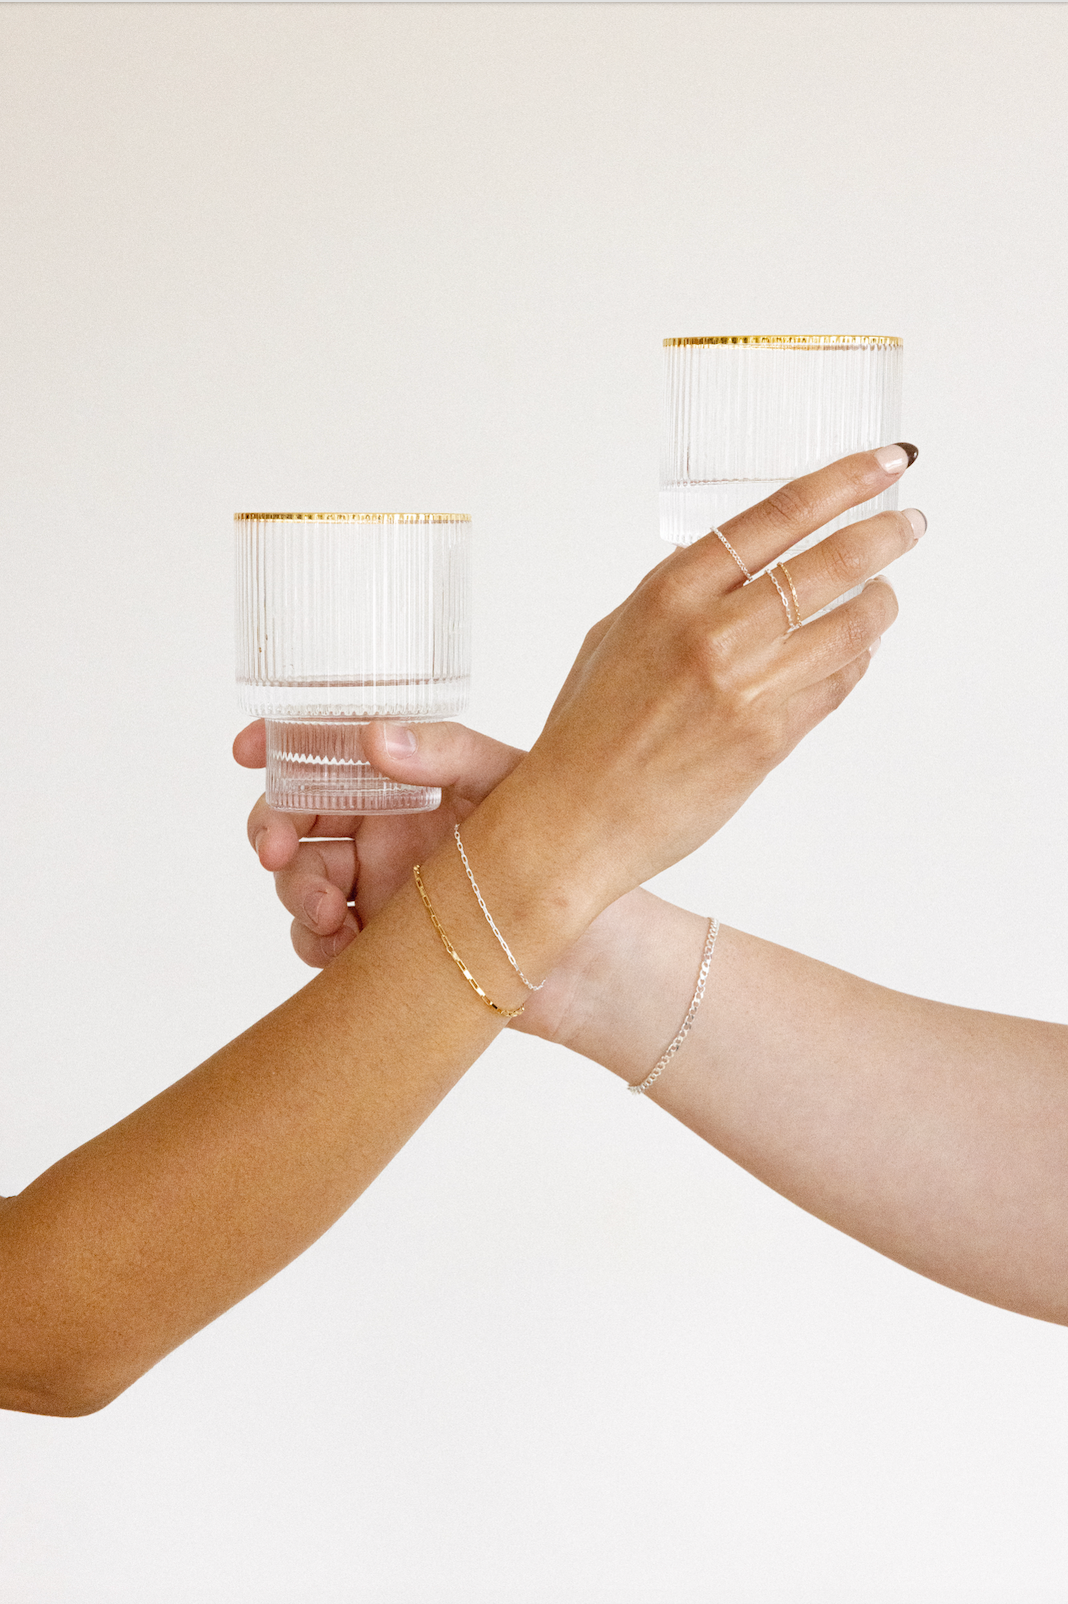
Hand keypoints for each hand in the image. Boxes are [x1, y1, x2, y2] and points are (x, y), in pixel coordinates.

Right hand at [233, 716, 651, 1043]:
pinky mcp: (376, 945)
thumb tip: (375, 737)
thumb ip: (444, 754)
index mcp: (403, 783)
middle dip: (272, 829)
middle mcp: (381, 832)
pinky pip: (318, 940)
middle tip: (275, 850)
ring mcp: (373, 890)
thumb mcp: (507, 784)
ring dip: (294, 891)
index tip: (249, 749)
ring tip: (327, 912)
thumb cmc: (559, 849)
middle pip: (295, 819)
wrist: (593, 952)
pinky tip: (341, 944)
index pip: (326, 752)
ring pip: (299, 880)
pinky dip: (315, 941)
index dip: (280, 746)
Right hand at [482, 444, 922, 910]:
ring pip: (851, 627)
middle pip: (831, 563)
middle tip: (907, 525)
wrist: (575, 818)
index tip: (883, 463)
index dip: (844, 482)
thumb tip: (744, 566)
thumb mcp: (618, 633)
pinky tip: (856, 650)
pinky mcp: (770, 740)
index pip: (779, 516)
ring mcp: (747, 689)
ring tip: (886, 594)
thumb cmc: (586, 731)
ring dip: (882, 604)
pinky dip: (856, 661)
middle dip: (884, 535)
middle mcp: (714, 634)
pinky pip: (835, 686)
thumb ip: (682, 596)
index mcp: (671, 594)